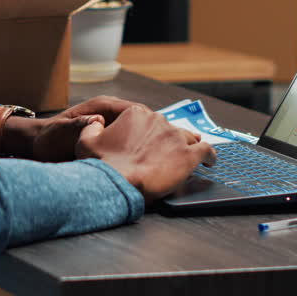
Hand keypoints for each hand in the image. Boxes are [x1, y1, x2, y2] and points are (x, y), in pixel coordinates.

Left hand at [1, 96, 147, 161]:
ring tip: (148, 165)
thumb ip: (79, 125)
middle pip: (140, 125)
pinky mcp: (110, 143)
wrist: (40, 150)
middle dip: (147, 139)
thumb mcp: (62, 131)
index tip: (154, 140)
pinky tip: (136, 170)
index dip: (146, 124)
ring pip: (135, 138)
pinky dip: (131, 158)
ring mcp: (111, 130)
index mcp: (102, 107)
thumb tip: (97, 121)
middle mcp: (110, 116)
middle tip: (155, 157)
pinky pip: (127, 148)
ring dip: (140, 150)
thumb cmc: (49, 138)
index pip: (134, 110)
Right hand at [75, 105, 215, 200]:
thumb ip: (92, 127)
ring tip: (191, 154)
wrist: (116, 181)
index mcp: (136, 113)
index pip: (148, 120)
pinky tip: (210, 162)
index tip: (148, 142)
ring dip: (190, 145)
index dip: (149, 132)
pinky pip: (207, 152)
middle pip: (168, 128)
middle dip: (167, 140)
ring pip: (189, 138)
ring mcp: (176, 137)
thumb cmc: (100, 163)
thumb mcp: (86, 140)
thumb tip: (97, 122)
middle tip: (165, 154)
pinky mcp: (188, 156)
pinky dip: (210, 156)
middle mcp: (159, 120)